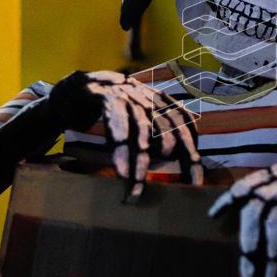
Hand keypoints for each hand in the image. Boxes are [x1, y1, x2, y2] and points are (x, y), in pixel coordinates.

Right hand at [49, 71, 202, 200]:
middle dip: (170, 163)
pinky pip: (118, 127)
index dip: (191, 159)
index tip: (195, 186)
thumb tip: (178, 163)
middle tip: (167, 191)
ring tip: (136, 192)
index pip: (186, 132)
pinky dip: (120, 152)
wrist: (82, 85)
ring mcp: (131, 96)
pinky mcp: (108, 97)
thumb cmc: (116, 110)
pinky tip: (122, 173)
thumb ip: (160, 136)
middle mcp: (151, 99)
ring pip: (142, 134)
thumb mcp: (143, 119)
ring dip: (140, 167)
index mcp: (164, 105)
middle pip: (169, 132)